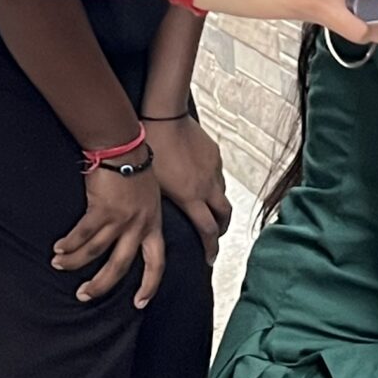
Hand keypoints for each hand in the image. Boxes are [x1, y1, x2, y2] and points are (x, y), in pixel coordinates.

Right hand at [55, 165, 165, 308]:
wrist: (124, 149)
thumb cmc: (137, 170)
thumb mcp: (151, 200)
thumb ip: (144, 220)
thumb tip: (134, 237)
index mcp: (153, 226)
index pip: (156, 263)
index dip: (149, 285)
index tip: (140, 302)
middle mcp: (138, 226)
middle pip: (120, 266)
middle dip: (101, 285)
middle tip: (84, 295)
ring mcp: (120, 219)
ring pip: (95, 251)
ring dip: (75, 262)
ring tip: (60, 265)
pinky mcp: (101, 209)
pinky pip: (82, 234)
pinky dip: (68, 244)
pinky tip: (59, 248)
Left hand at [146, 116, 231, 262]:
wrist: (165, 118)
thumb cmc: (152, 150)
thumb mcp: (153, 185)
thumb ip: (162, 204)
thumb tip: (156, 220)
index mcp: (191, 197)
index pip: (207, 231)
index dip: (210, 248)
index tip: (209, 259)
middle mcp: (207, 186)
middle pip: (224, 216)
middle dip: (221, 229)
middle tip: (214, 236)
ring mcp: (213, 170)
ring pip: (222, 195)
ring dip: (217, 206)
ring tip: (207, 209)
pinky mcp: (214, 155)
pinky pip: (217, 176)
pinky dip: (212, 184)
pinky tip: (201, 180)